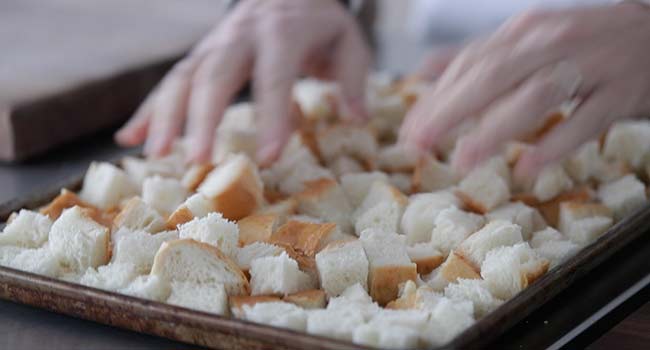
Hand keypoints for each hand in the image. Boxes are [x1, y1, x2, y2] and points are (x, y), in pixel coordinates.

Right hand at [115, 0, 369, 165]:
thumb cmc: (319, 23)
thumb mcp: (348, 42)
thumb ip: (353, 80)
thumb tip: (357, 118)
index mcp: (283, 33)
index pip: (274, 76)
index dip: (272, 116)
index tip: (269, 157)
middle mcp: (241, 36)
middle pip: (215, 75)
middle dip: (203, 118)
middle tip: (198, 161)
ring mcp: (214, 45)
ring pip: (182, 77)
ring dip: (164, 116)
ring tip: (155, 155)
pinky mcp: (200, 55)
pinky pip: (169, 81)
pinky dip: (148, 110)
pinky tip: (129, 139)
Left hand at [399, 3, 649, 178]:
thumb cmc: (584, 42)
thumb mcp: (529, 40)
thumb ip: (479, 56)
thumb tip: (423, 72)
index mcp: (524, 32)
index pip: (469, 64)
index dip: (435, 98)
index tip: (408, 131)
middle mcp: (551, 41)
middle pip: (492, 76)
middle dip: (449, 111)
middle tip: (416, 145)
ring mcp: (589, 65)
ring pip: (536, 95)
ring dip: (495, 130)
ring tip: (462, 161)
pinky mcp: (621, 91)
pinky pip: (587, 120)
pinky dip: (557, 144)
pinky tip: (529, 167)